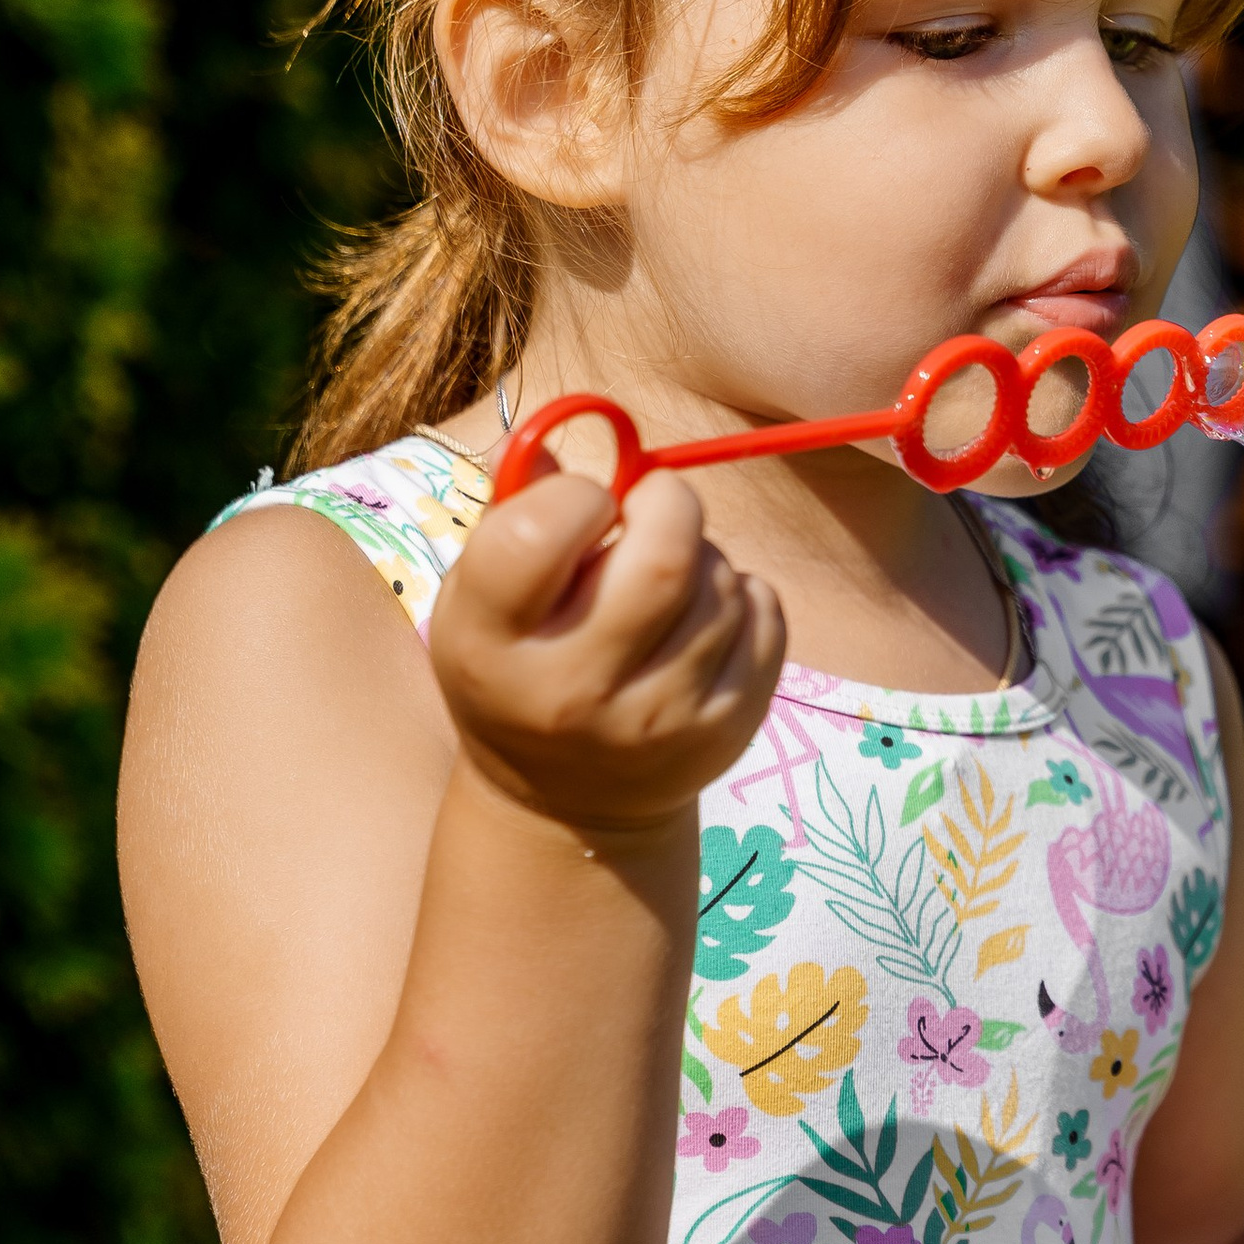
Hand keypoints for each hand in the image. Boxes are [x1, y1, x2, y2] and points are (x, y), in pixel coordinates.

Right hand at [428, 462, 781, 839]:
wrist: (567, 806)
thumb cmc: (521, 665)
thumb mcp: (480, 598)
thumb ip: (510, 509)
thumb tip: (554, 437)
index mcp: (490, 641)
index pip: (542, 529)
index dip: (577, 494)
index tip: (584, 508)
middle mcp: (573, 690)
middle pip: (663, 558)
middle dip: (668, 503)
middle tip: (653, 510)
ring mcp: (658, 720)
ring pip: (719, 581)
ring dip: (703, 554)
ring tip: (667, 580)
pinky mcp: (725, 731)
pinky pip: (764, 615)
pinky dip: (742, 595)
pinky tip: (703, 618)